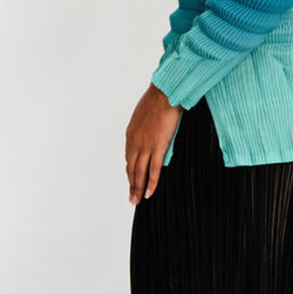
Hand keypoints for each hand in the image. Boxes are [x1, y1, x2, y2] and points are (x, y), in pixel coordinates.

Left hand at [126, 83, 182, 204]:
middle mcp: (135, 142)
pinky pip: (154, 169)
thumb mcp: (145, 113)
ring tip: (137, 200)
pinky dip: (151, 183)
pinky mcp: (158, 146)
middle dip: (131, 185)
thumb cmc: (158, 99)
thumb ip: (145, 126)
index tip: (131, 180)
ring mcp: (146, 145)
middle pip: (131, 168)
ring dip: (138, 188)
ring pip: (140, 172)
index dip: (130, 171)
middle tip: (131, 198)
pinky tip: (150, 193)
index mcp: (131, 134)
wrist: (164, 93)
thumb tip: (150, 130)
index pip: (128, 157)